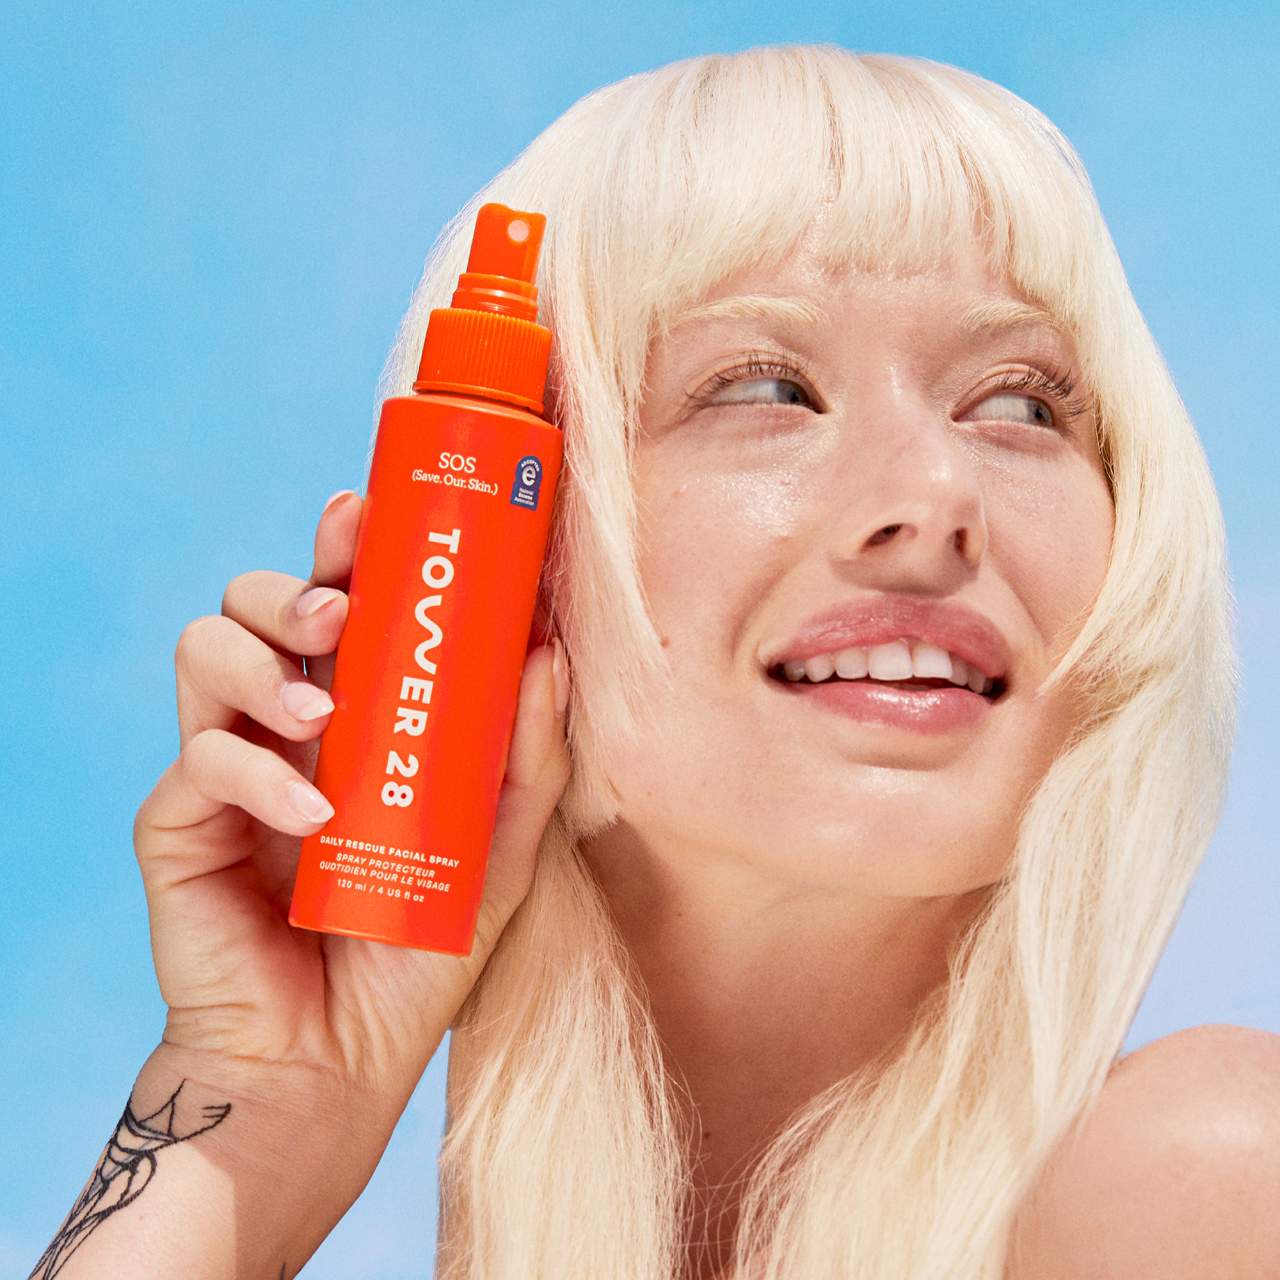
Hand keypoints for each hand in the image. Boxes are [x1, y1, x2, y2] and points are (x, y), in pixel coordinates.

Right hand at [132, 489, 570, 1119]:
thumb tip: (549, 655)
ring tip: (321, 709)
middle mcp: (284, 723)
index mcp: (354, 712)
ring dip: (261, 662)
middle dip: (290, 581)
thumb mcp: (499, 848)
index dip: (342, 545)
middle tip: (338, 605)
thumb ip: (528, 756)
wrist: (338, 1059)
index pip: (335, 601)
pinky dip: (255, 775)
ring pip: (202, 649)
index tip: (367, 510)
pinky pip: (197, 760)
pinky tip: (311, 815)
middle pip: (253, 600)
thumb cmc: (418, 950)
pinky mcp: (180, 823)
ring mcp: (228, 767)